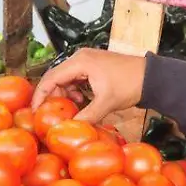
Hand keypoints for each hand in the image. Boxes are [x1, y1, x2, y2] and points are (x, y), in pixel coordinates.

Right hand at [31, 48, 147, 123]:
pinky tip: (83, 102)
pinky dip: (76, 90)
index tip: (34, 111)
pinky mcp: (94, 65)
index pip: (51, 77)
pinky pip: (77, 78)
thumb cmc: (129, 85)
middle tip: (53, 114)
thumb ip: (86, 116)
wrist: (151, 77)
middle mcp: (81, 57)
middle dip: (53, 96)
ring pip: (66, 78)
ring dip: (66, 94)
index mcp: (80, 62)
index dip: (40, 95)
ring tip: (74, 109)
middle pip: (56, 77)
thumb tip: (69, 128)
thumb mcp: (106, 103)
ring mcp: (88, 60)